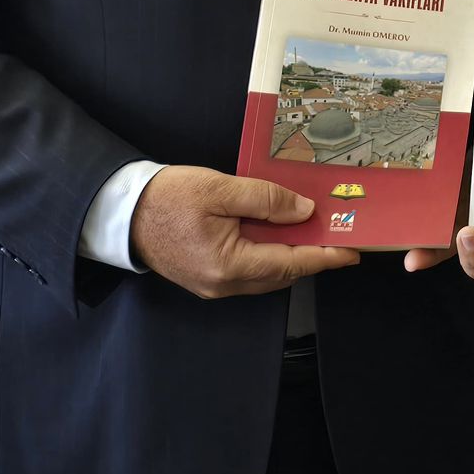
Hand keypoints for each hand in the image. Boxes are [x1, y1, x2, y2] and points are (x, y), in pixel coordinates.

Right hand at [129, 165, 359, 299]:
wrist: (122, 212)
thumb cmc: (168, 197)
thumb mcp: (220, 187)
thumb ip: (265, 200)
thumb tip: (304, 211)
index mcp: (228, 265)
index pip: (289, 263)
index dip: (324, 257)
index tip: (352, 251)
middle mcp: (223, 284)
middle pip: (281, 274)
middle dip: (312, 256)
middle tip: (338, 235)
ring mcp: (213, 285)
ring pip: (266, 275)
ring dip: (290, 255)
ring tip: (313, 232)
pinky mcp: (206, 278)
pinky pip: (249, 271)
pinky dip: (268, 254)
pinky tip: (277, 233)